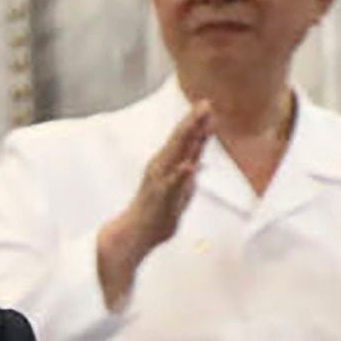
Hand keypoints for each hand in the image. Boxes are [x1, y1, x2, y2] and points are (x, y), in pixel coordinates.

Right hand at [94, 103, 212, 312]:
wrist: (133, 237)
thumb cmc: (155, 217)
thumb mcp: (176, 193)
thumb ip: (186, 177)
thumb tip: (195, 162)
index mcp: (166, 167)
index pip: (185, 142)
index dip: (197, 123)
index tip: (207, 105)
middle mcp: (160, 169)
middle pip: (180, 141)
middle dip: (193, 122)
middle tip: (205, 103)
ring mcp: (159, 182)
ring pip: (175, 156)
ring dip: (187, 138)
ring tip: (198, 122)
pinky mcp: (158, 199)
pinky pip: (171, 185)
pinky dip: (180, 174)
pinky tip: (189, 164)